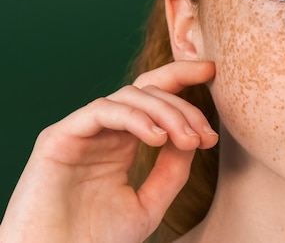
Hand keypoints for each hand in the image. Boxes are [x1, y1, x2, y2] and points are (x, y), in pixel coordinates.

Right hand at [0, 61, 217, 242]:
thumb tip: (194, 136)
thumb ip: (172, 170)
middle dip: (183, 107)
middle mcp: (102, 131)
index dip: (181, 77)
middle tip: (205, 135)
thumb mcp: (150, 203)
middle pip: (147, 92)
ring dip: (166, 112)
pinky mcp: (59, 137)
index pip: (153, 96)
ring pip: (129, 96)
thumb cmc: (97, 240)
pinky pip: (102, 111)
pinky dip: (135, 118)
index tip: (211, 72)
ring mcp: (81, 132)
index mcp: (122, 142)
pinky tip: (158, 138)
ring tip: (188, 140)